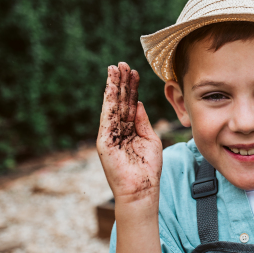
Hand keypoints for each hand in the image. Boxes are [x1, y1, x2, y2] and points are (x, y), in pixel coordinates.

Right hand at [97, 62, 162, 205]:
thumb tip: (139, 103)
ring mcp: (110, 134)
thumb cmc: (148, 168)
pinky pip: (107, 116)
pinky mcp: (104, 141)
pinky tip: (111, 86)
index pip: (130, 104)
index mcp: (130, 130)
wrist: (142, 189)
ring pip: (113, 105)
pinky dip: (109, 100)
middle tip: (124, 63)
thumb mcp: (149, 139)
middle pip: (120, 101)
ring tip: (117, 67)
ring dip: (114, 86)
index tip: (134, 72)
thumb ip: (143, 121)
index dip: (132, 88)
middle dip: (122, 82)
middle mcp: (118, 130)